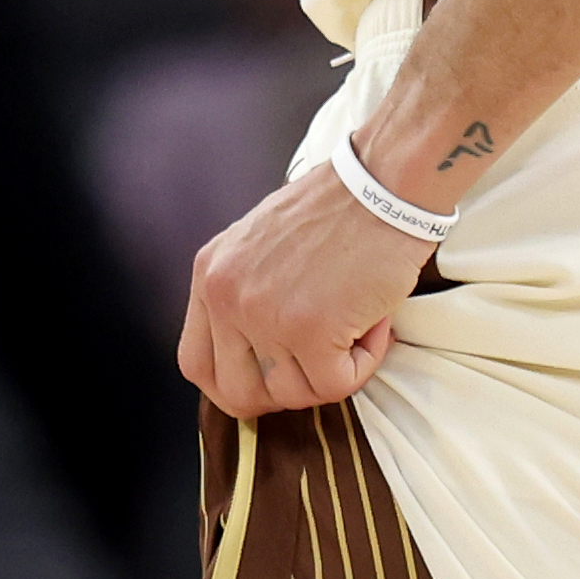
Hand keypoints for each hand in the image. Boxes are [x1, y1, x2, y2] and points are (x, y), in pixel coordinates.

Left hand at [177, 155, 422, 417]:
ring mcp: (264, 315)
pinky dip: (365, 363)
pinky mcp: (310, 329)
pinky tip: (375, 322)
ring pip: (294, 394)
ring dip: (334, 371)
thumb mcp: (260, 246)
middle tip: (322, 365)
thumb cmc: (337, 210)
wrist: (382, 184)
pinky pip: (337, 384)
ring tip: (356, 323)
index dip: (235, 384)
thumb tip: (257, 359)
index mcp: (209, 275)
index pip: (196, 364)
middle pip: (236, 393)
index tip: (273, 379)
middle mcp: (226, 296)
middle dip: (285, 394)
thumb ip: (245, 295)